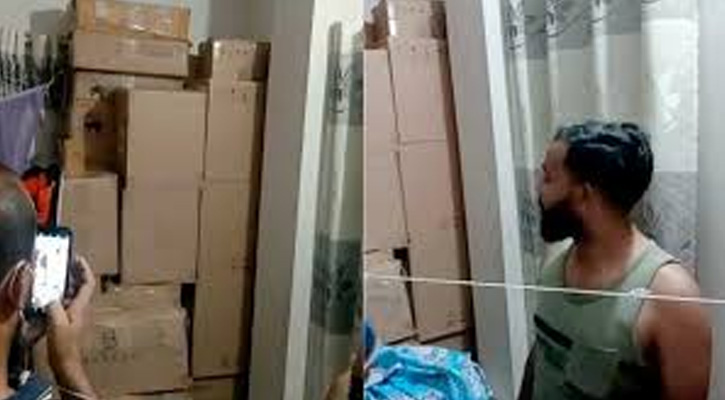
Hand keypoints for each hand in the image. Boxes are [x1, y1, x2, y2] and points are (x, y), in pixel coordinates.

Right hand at [46, 257, 96, 397]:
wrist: (67, 363)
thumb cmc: (65, 346)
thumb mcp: (57, 324)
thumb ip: (54, 307)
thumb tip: (50, 296)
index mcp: (81, 306)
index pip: (88, 283)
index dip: (84, 269)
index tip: (78, 259)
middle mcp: (82, 309)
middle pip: (82, 286)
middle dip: (75, 273)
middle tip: (66, 264)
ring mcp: (76, 315)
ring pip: (74, 294)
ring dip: (67, 284)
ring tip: (56, 276)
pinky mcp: (70, 322)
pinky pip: (67, 303)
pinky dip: (61, 296)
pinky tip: (51, 297)